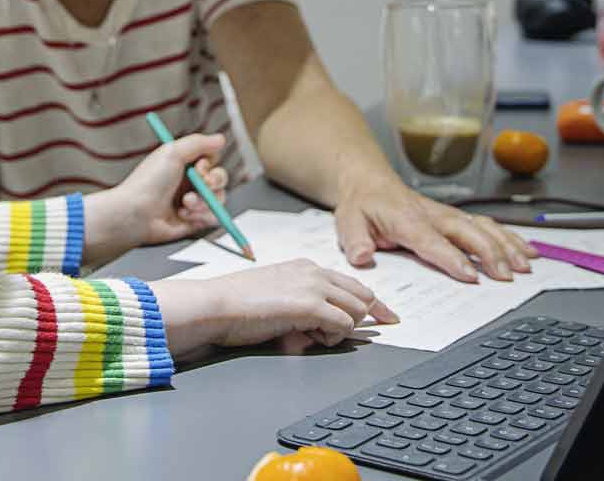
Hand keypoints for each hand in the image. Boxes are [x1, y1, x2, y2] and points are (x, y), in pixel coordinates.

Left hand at [83, 134, 229, 265]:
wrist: (136, 214)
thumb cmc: (149, 182)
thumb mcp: (172, 152)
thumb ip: (199, 142)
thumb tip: (221, 138)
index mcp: (184, 165)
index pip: (211, 160)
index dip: (209, 164)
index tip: (199, 167)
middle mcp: (190, 183)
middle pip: (220, 179)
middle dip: (213, 182)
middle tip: (202, 185)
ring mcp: (193, 203)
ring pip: (219, 199)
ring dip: (204, 201)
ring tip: (185, 204)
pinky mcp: (194, 221)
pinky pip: (213, 218)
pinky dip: (201, 216)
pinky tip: (183, 215)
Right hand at [152, 259, 398, 356]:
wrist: (216, 305)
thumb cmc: (237, 307)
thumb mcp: (278, 297)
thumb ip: (304, 304)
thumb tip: (323, 326)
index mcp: (306, 267)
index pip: (354, 284)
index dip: (374, 305)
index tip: (388, 318)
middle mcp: (314, 272)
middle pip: (363, 296)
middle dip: (356, 320)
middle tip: (331, 336)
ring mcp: (313, 286)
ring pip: (357, 311)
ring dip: (340, 330)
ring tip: (308, 334)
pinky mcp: (309, 305)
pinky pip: (342, 325)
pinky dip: (332, 336)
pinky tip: (307, 336)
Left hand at [332, 174, 538, 282]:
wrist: (370, 182)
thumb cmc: (362, 205)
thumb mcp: (347, 221)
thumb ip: (355, 240)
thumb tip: (363, 257)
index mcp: (407, 219)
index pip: (431, 240)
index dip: (451, 257)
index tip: (470, 275)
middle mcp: (433, 215)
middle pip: (467, 233)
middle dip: (490, 254)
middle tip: (506, 276)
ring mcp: (448, 215)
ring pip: (483, 228)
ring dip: (506, 246)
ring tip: (525, 266)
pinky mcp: (457, 217)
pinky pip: (488, 225)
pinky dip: (510, 237)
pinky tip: (529, 251)